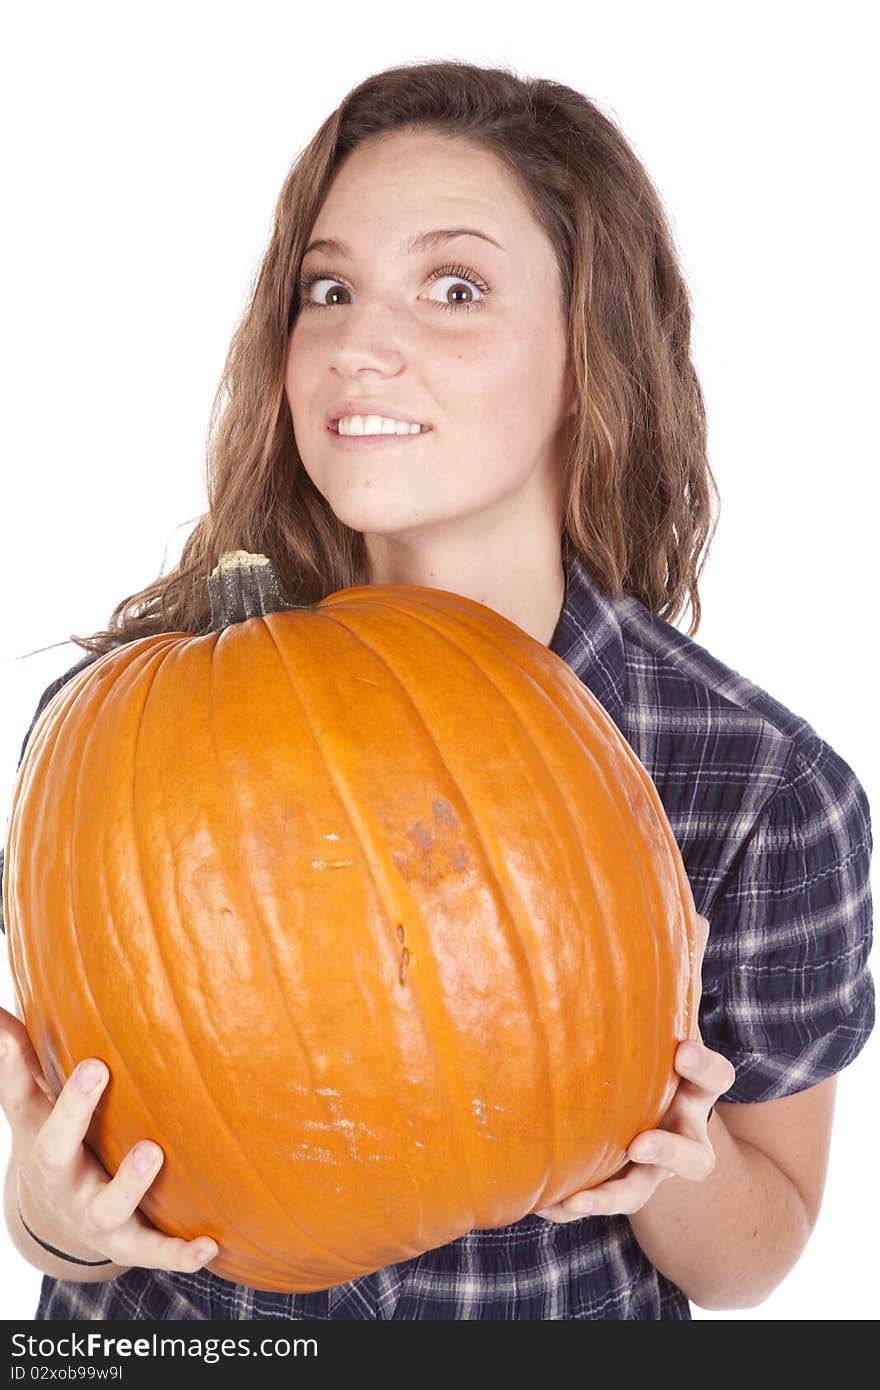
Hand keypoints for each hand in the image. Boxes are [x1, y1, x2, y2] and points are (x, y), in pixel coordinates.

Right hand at [0, 1006, 217, 1271]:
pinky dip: (177, 1253)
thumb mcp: (32, 1105)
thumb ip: (17, 1059)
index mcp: (41, 1141)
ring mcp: (93, 1216)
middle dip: (73, 1112)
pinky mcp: (125, 1243)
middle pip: (56, 1152)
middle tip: (95, 1068)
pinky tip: (210, 1246)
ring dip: (128, 1184)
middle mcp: (63, 1180)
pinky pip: (150, 1251)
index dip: (19, 1064)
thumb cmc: (53, 1142)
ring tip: (153, 1151)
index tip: (29, 1032)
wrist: (56, 1224)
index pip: (26, 1099)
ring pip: (106, 1209)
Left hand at [535, 914, 735, 1222]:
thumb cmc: (663, 1056)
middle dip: (670, 1150)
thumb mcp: (673, 1017)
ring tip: (585, 1196)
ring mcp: (655, 1170)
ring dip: (617, 1192)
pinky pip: (604, 1204)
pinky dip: (578, 1205)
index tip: (682, 1051)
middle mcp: (684, 1133)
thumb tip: (692, 910)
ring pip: (647, 1190)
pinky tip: (544, 1203)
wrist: (666, 1132)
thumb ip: (681, 969)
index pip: (717, 1079)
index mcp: (696, 1088)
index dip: (704, 1068)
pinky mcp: (623, 1189)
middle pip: (693, 1151)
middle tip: (642, 1142)